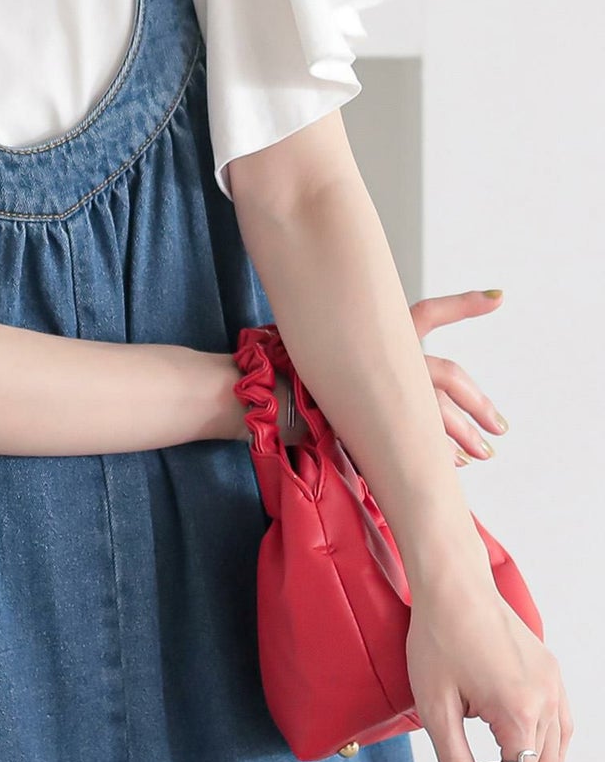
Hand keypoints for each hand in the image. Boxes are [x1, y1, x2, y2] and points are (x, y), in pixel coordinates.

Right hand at [268, 289, 509, 454]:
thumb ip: (359, 345)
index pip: (430, 312)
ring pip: (439, 412)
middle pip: (449, 375)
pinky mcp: (375, 421)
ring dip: (467, 435)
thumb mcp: (326, 340)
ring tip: (484, 453)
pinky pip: (419, 438)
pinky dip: (439, 452)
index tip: (499, 296)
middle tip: (500, 427)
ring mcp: (382, 389)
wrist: (261, 392)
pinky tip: (454, 464)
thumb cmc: (287, 366)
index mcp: (378, 331)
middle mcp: (387, 356)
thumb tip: (381, 355)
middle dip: (479, 403)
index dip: (465, 304)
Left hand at [408, 577, 572, 761]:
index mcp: (519, 712)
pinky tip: (516, 749)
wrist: (452, 583)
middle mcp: (546, 700)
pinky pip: (558, 723)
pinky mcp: (549, 669)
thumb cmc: (437, 636)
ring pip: (550, 750)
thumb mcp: (434, 705)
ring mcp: (553, 683)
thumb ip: (454, 761)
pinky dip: (540, 745)